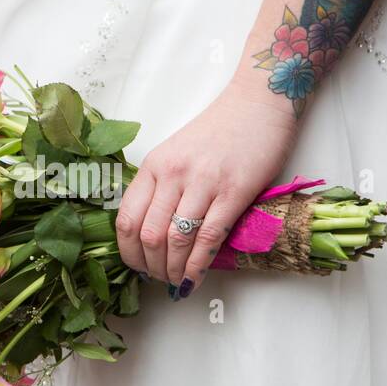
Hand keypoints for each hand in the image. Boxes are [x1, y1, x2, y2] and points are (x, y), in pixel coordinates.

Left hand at [115, 80, 298, 294]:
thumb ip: (165, 187)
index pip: (127, 218)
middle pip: (149, 235)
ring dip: (173, 271)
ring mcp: (202, 183)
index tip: (137, 266)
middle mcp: (172, 174)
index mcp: (154, 165)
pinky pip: (208, 238)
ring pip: (176, 240)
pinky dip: (198, 266)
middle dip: (151, 267)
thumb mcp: (177, 153)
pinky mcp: (234, 192)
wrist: (259, 102)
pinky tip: (195, 279)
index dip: (128, 251)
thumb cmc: (221, 129)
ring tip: (176, 282)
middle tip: (159, 279)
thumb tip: (158, 234)